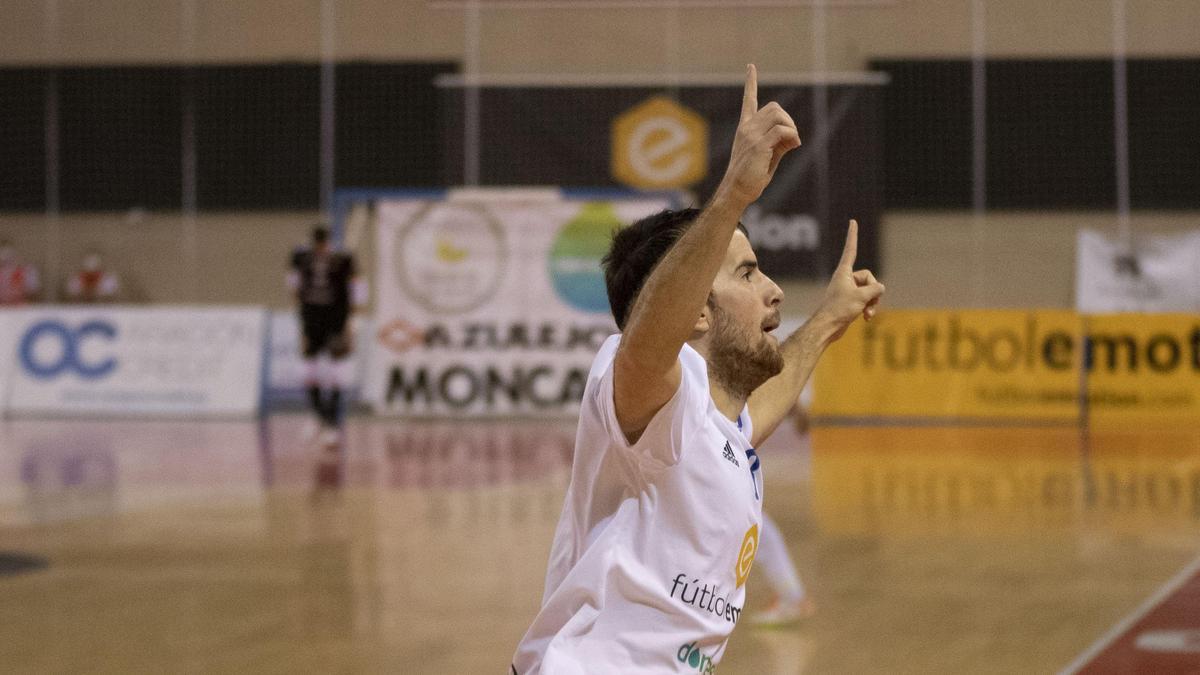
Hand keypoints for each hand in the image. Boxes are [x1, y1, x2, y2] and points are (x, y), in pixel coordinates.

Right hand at [716, 64, 801, 206]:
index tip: (751, 66)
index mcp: (745, 129)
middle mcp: (746, 128)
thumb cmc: (751, 178)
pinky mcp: (758, 145)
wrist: (736, 192)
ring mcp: (751, 135)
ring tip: (792, 144)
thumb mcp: (768, 157)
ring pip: (779, 115)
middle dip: (788, 119)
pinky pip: (783, 131)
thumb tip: (795, 137)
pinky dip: (793, 136)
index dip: (751, 83)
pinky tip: (794, 146)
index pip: (749, 100)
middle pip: (774, 107)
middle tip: (791, 139)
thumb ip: (780, 144)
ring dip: (791, 127)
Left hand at [815, 219, 884, 341]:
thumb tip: (880, 288)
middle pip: (869, 277)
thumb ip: (876, 288)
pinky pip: (866, 301)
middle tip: (867, 301)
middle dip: (873, 291)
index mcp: (844, 272)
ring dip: (872, 302)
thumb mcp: (863, 296)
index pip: (851, 249)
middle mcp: (845, 279)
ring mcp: (848, 291)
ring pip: (870, 291)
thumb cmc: (840, 309)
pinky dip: (869, 308)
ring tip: (867, 313)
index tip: (852, 221)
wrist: (828, 327)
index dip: (852, 235)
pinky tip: (866, 318)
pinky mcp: (850, 302)